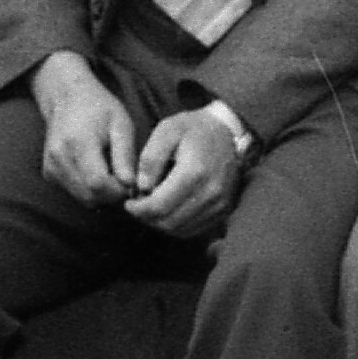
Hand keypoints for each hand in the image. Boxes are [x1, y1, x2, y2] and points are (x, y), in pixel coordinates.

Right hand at [34, 55, 141, 203]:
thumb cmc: (100, 109)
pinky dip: (89, 189)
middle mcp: (59, 159)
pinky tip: (98, 170)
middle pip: (89, 196)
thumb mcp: (121, 125)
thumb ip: (125, 155)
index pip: (97, 184)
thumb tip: (131, 183)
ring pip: (82, 198)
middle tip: (126, 178)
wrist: (67, 99)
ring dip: (102, 193)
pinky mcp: (48, 174)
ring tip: (113, 172)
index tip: (132, 181)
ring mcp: (51, 168)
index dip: (118, 190)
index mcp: (78, 144)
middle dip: (112, 195)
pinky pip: (74, 192)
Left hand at [125, 109, 244, 237]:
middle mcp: (211, 193)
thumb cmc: (194, 129)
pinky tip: (169, 210)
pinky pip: (193, 230)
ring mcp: (220, 204)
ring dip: (160, 223)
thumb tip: (142, 187)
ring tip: (152, 207)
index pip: (158, 207)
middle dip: (146, 217)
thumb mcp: (167, 130)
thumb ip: (150, 158)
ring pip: (179, 229)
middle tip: (138, 205)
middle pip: (168, 222)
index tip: (128, 202)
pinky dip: (176, 225)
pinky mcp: (224, 210)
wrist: (229, 132)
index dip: (137, 209)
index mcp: (194, 173)